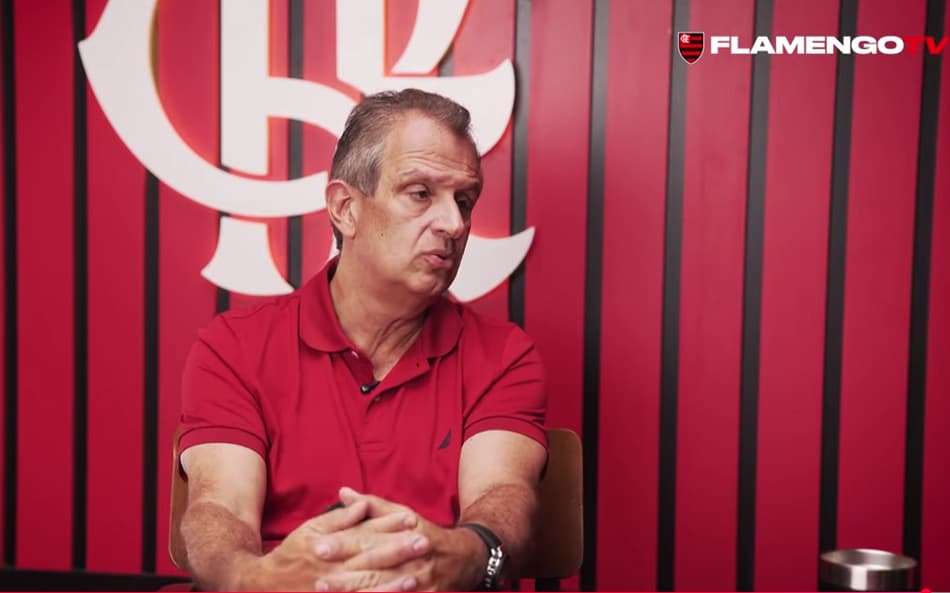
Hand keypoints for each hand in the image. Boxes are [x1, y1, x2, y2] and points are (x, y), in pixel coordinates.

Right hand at [237, 500, 429, 590]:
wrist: (266, 586)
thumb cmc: (293, 553)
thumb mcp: (312, 529)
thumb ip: (339, 518)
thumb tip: (361, 504)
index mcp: (330, 546)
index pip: (365, 533)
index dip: (388, 526)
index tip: (412, 520)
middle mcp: (333, 569)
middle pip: (370, 559)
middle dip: (398, 551)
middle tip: (424, 543)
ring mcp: (335, 591)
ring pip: (367, 586)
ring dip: (392, 583)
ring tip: (416, 576)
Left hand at [312, 487, 484, 591]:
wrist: (467, 558)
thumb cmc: (426, 534)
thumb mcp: (404, 515)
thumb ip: (372, 506)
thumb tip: (343, 492)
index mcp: (407, 532)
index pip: (370, 539)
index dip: (344, 544)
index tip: (319, 547)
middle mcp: (415, 557)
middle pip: (375, 568)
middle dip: (346, 576)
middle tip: (318, 578)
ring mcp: (422, 582)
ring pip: (386, 590)